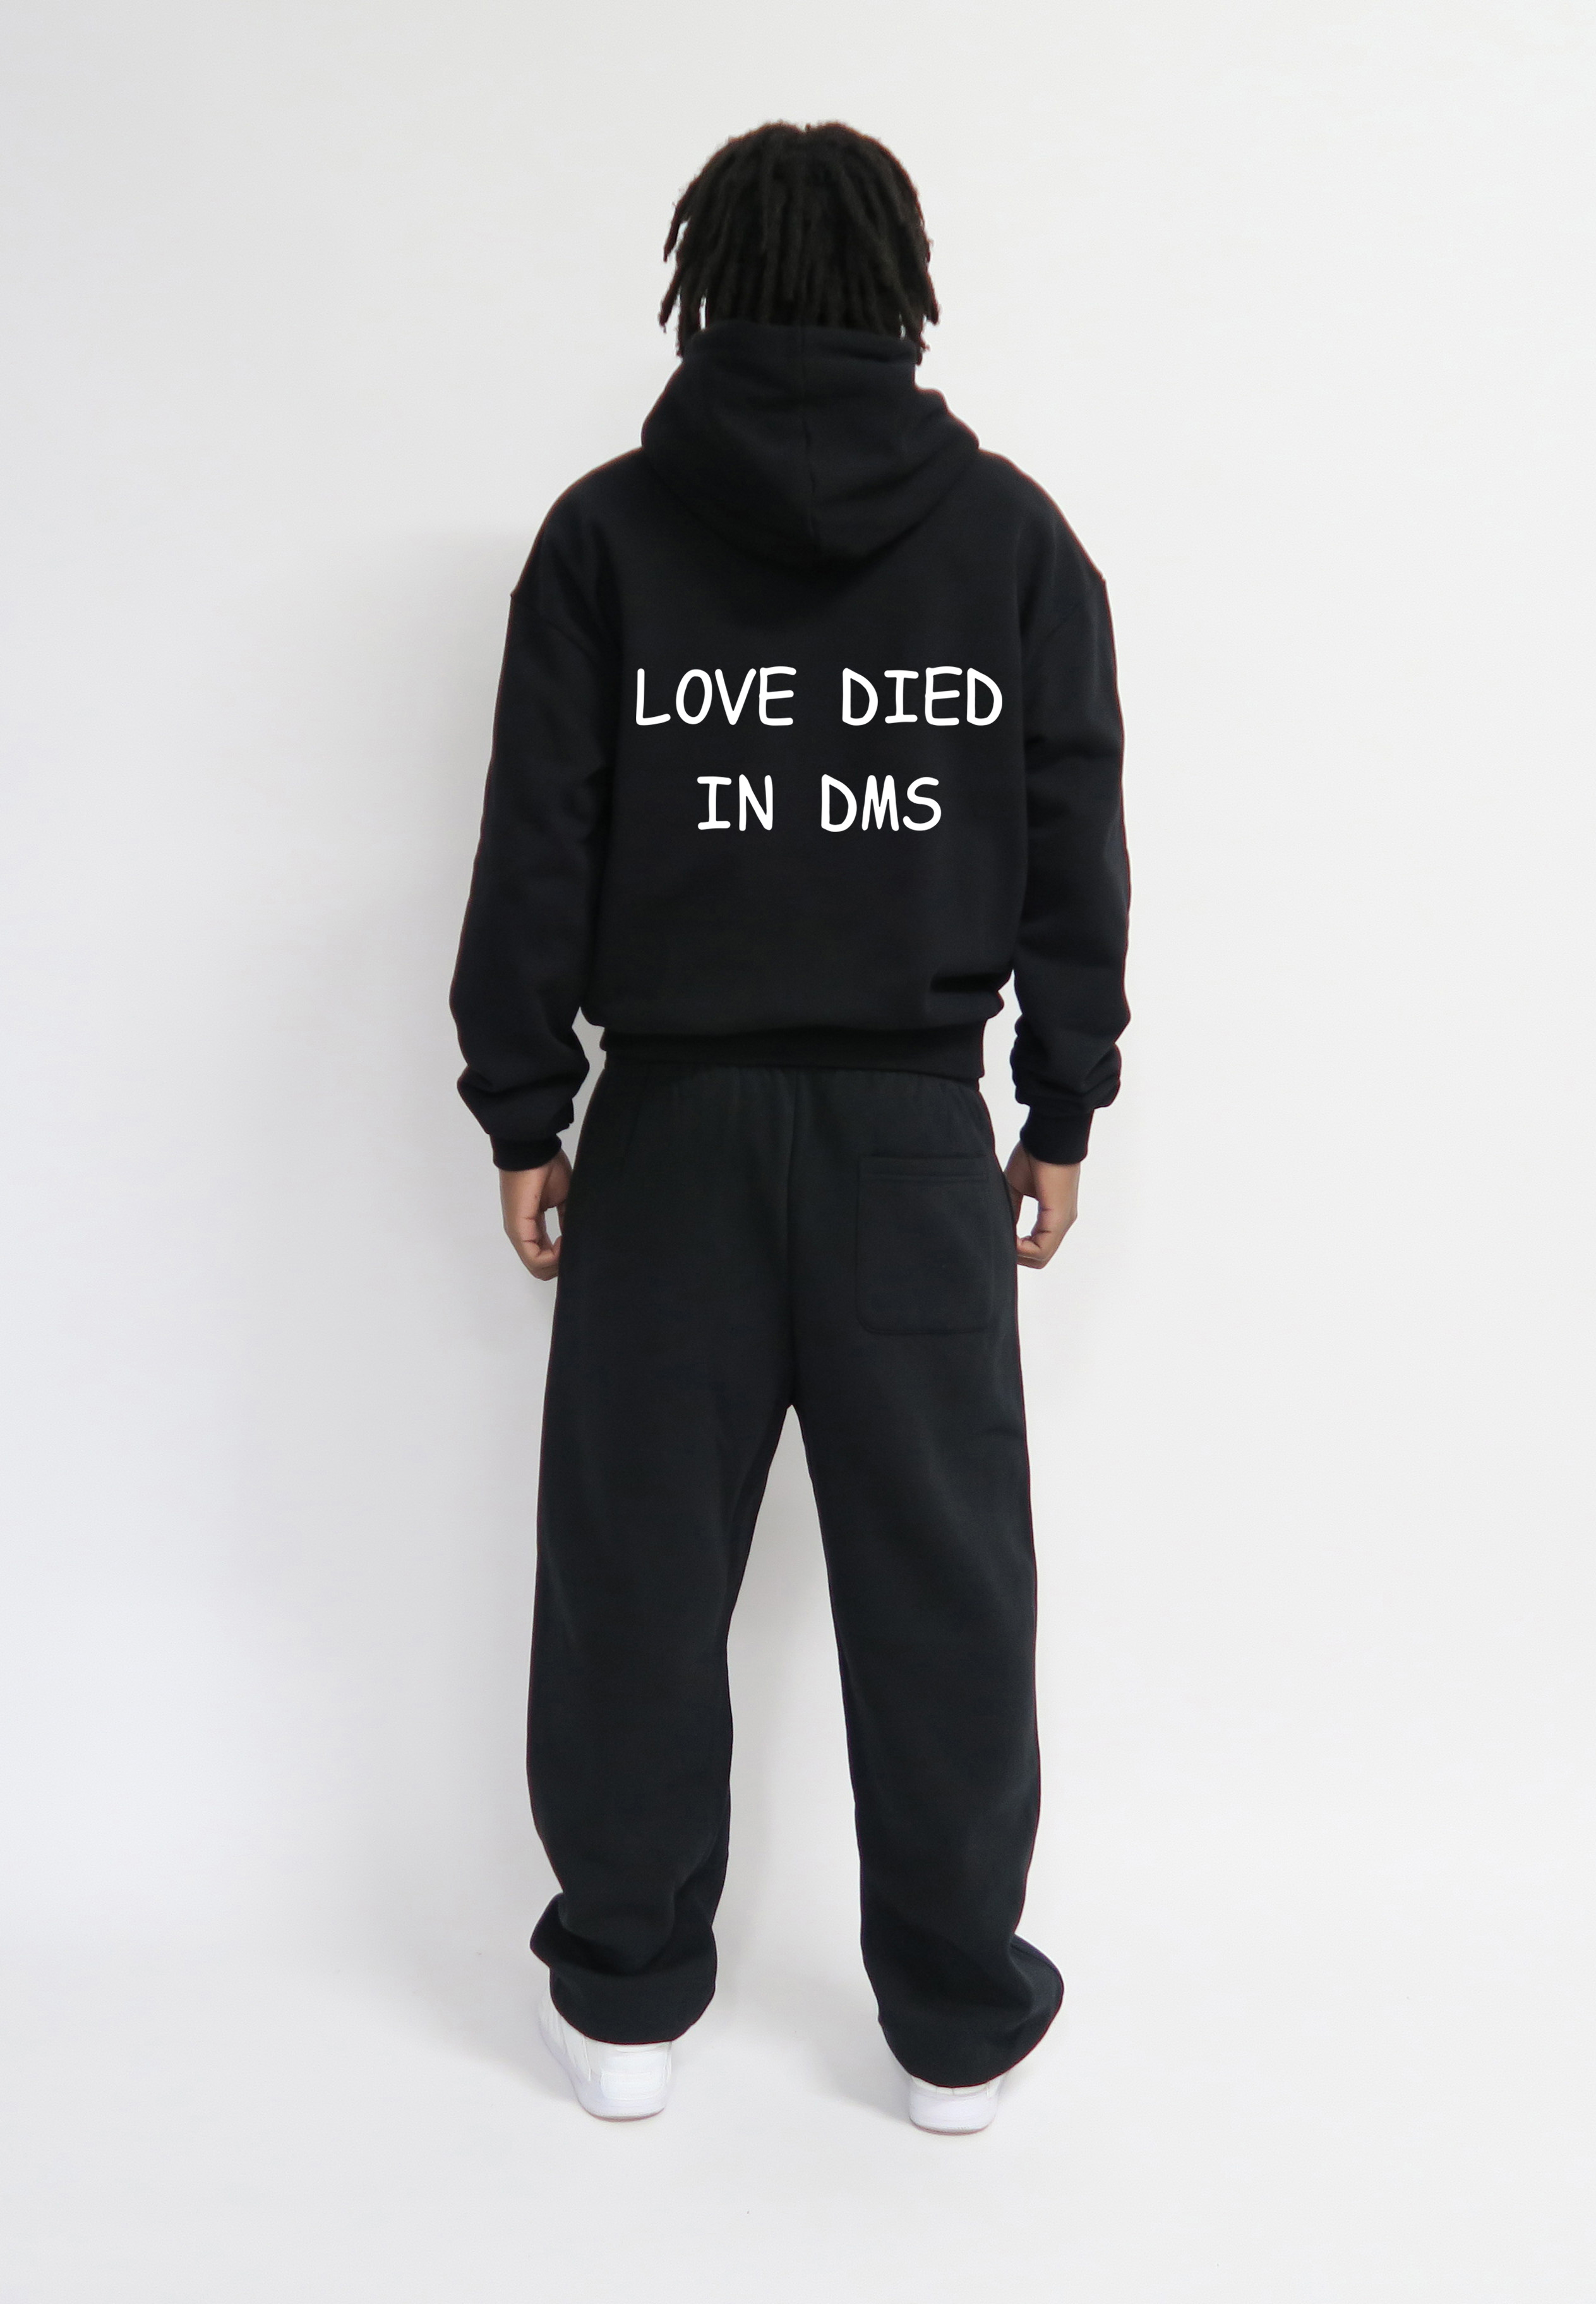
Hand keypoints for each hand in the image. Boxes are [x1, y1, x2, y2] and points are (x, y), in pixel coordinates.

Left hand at [499, 1152, 571, 1280]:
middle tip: (575, 1246)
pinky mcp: (518, 1230)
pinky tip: (565, 1240)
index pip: (545, 1257)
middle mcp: (522, 1234)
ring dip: (559, 1261)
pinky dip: (554, 1257)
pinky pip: (534, 1259)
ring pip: (537, 1268)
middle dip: (562, 1264)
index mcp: (531, 1227)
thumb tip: (574, 1238)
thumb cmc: (546, 1168)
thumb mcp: (563, 1199)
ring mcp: (518, 1233)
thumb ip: (566, 1220)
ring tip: (570, 1241)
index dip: (564, 1257)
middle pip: (541, 1269)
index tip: (576, 1239)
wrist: (532, 1149)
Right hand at [1004, 1145, 1080, 1268]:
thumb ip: (1011, 1210)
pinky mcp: (1059, 1218)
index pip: (1036, 1246)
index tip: (999, 1235)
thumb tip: (1002, 1229)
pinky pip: (1042, 1248)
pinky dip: (1022, 1249)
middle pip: (1040, 1258)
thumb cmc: (1034, 1155)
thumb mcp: (1015, 1187)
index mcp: (1053, 1216)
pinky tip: (1009, 1236)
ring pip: (1041, 1257)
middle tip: (999, 1241)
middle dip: (1017, 1255)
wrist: (1049, 1136)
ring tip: (1002, 1238)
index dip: (1015, 1248)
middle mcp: (1061, 1222)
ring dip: (1018, 1253)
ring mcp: (1062, 1222)